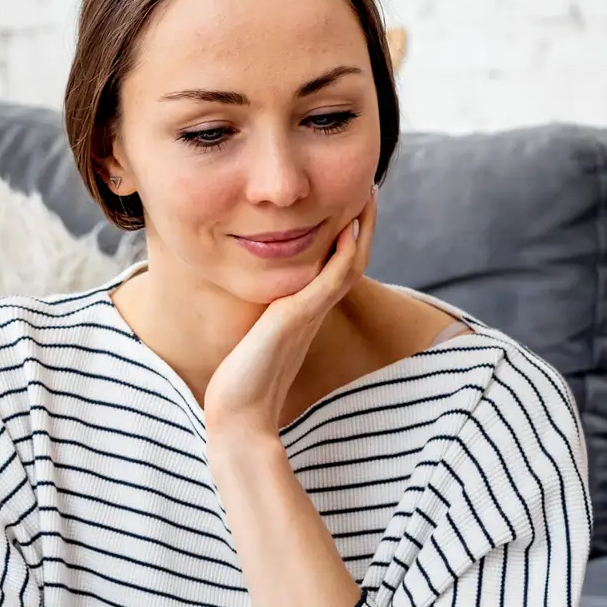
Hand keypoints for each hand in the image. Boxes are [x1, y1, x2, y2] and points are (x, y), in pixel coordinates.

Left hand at [202, 187, 378, 437]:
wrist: (238, 415)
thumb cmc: (239, 384)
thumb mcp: (250, 338)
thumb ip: (257, 321)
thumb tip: (249, 311)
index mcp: (304, 313)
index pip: (335, 268)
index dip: (346, 238)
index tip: (348, 208)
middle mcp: (313, 311)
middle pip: (351, 260)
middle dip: (360, 225)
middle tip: (367, 192)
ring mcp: (310, 313)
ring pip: (350, 264)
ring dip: (361, 230)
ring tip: (365, 196)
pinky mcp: (299, 316)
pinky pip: (333, 277)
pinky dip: (345, 251)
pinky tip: (347, 225)